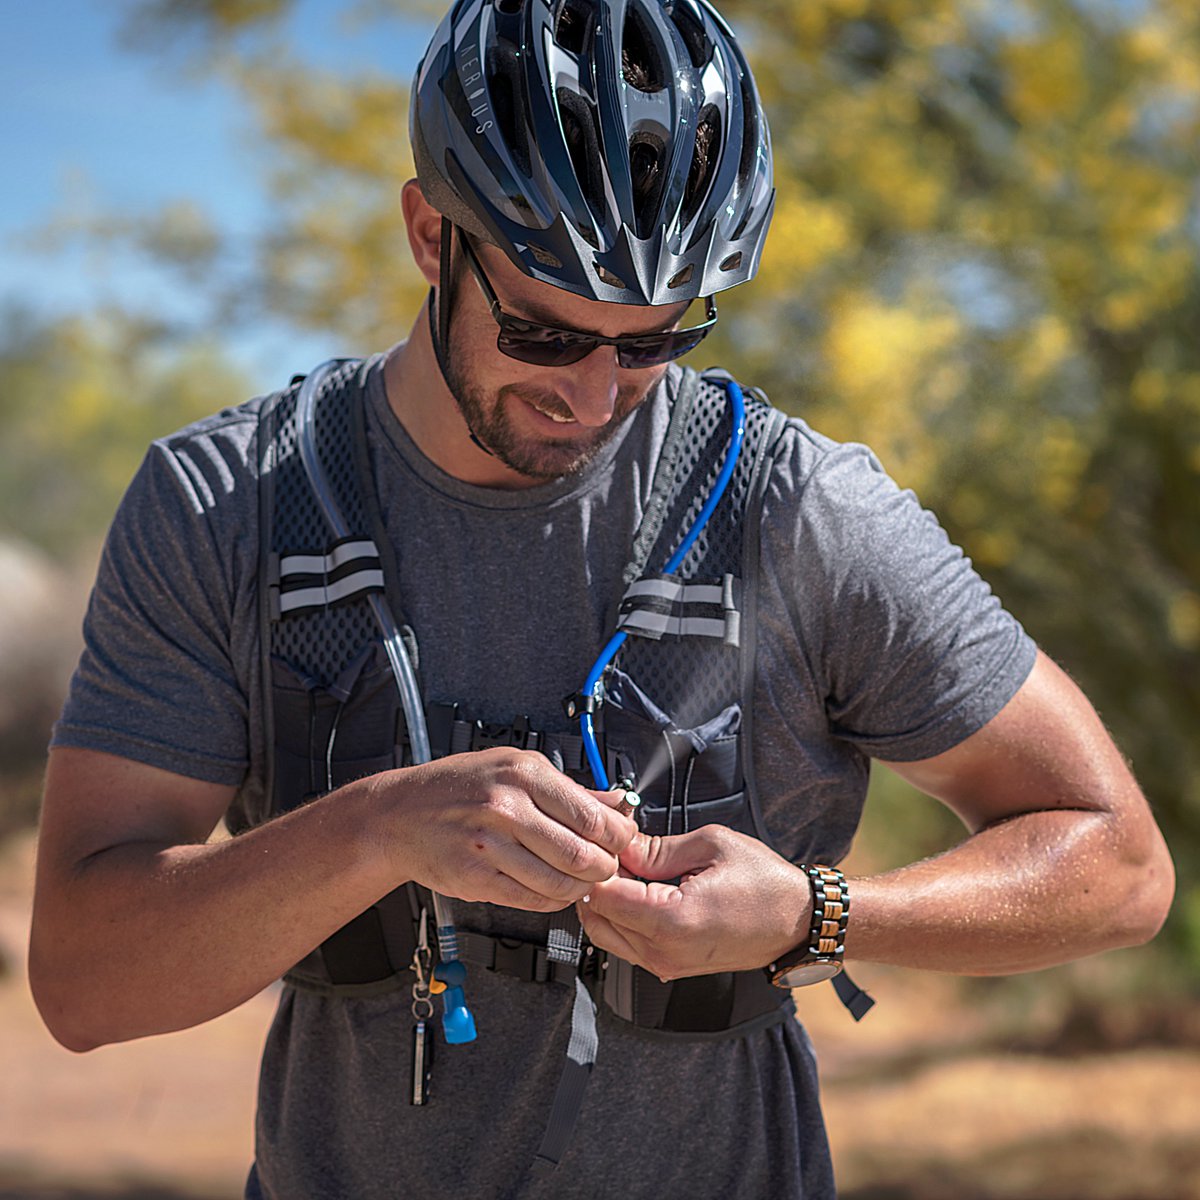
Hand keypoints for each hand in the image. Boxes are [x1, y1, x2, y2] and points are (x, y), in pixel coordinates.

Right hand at [381, 748, 637, 911]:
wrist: (400, 815)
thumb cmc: (459, 786)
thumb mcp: (515, 767)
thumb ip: (569, 790)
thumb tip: (617, 803)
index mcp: (523, 775)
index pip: (592, 817)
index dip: (618, 837)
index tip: (623, 841)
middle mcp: (506, 807)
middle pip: (581, 854)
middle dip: (603, 867)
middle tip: (605, 867)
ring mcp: (489, 846)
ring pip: (559, 883)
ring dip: (579, 888)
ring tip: (580, 880)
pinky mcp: (476, 878)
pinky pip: (531, 900)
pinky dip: (551, 901)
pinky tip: (552, 890)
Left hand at [578, 825, 812, 978]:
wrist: (798, 921)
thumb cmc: (766, 884)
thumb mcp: (710, 845)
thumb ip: (655, 848)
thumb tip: (619, 845)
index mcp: (672, 920)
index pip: (602, 896)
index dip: (598, 864)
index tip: (609, 844)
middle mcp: (664, 951)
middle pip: (597, 917)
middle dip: (598, 883)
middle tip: (619, 854)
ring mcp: (666, 964)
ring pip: (606, 933)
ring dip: (609, 901)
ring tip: (634, 870)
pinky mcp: (670, 967)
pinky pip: (627, 943)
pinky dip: (624, 917)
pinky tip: (644, 890)